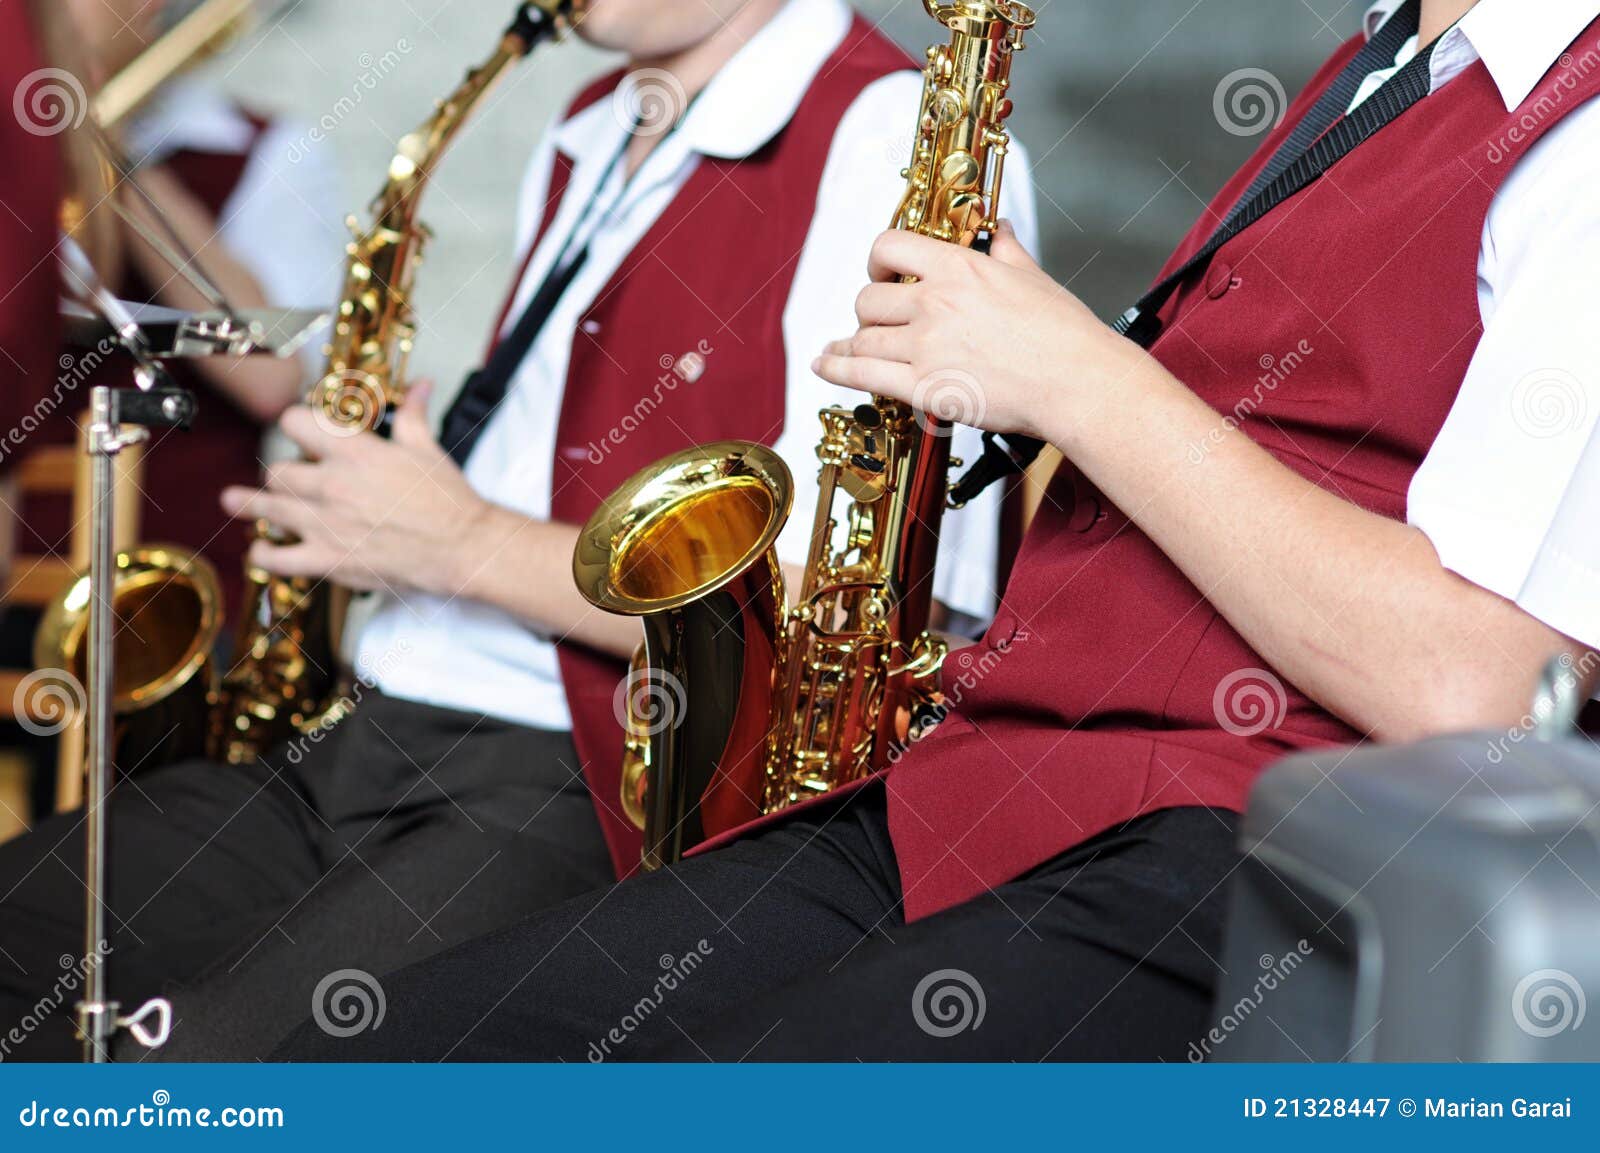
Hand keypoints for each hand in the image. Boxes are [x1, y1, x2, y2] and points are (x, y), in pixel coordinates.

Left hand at [220, 382, 488, 595]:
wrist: (462, 547)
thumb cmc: (449, 501)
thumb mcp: (429, 450)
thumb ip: (413, 415)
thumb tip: (420, 386)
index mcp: (354, 453)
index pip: (296, 422)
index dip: (293, 422)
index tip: (296, 428)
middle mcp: (332, 485)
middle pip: (277, 471)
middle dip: (277, 473)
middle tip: (279, 478)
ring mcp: (326, 524)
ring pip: (266, 509)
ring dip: (247, 505)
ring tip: (232, 501)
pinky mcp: (328, 559)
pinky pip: (278, 558)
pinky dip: (265, 554)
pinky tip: (261, 549)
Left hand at [811, 223, 1140, 445]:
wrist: (1077, 382)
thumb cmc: (1064, 335)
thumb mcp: (1033, 277)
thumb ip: (1006, 250)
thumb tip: (1000, 229)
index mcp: (959, 269)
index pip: (891, 247)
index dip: (878, 261)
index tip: (882, 272)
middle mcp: (935, 303)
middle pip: (869, 299)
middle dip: (868, 310)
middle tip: (876, 321)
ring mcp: (926, 346)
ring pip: (862, 338)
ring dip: (852, 344)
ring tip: (842, 348)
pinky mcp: (924, 387)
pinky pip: (863, 374)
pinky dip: (836, 369)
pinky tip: (825, 365)